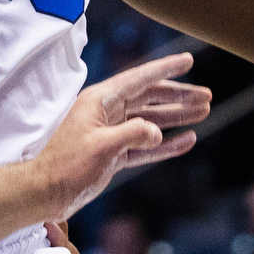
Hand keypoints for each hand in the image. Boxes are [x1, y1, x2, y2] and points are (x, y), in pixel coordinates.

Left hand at [31, 54, 209, 216]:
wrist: (46, 192)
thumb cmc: (67, 166)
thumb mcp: (102, 147)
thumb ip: (132, 134)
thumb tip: (157, 131)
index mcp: (100, 100)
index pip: (139, 79)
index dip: (165, 69)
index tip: (189, 60)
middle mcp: (107, 112)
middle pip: (150, 98)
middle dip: (178, 96)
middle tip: (207, 96)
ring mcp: (112, 133)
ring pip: (151, 121)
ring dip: (176, 117)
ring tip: (203, 113)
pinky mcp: (114, 154)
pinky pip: (146, 145)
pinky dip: (166, 144)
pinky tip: (186, 140)